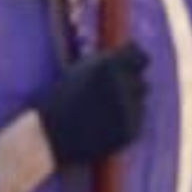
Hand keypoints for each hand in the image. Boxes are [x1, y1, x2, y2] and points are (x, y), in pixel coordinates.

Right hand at [32, 43, 148, 166]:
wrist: (49, 136)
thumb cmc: (59, 100)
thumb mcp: (79, 71)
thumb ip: (105, 64)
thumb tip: (127, 58)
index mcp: (108, 65)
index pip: (139, 55)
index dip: (133, 60)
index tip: (126, 65)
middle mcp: (122, 85)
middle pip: (141, 79)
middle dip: (130, 84)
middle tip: (112, 92)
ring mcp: (129, 109)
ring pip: (140, 100)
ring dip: (128, 102)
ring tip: (103, 110)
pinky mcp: (131, 130)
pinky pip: (136, 119)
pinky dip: (125, 120)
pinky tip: (104, 125)